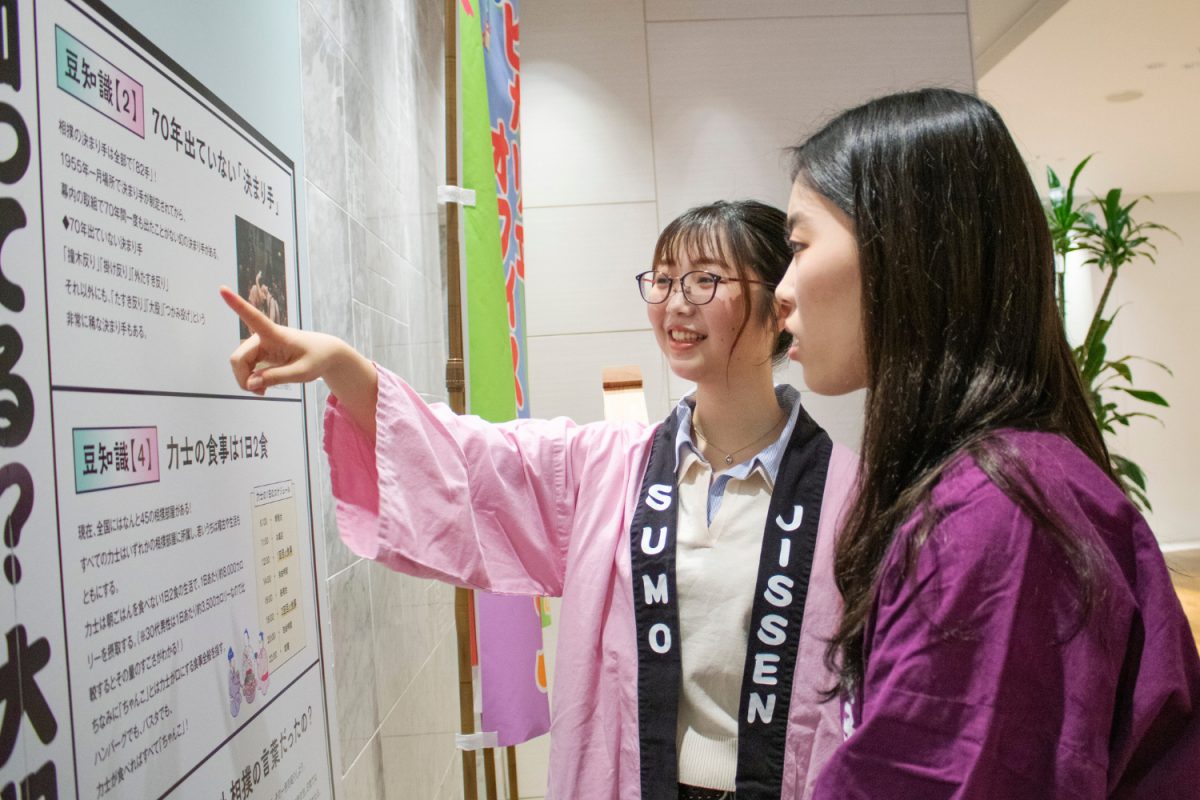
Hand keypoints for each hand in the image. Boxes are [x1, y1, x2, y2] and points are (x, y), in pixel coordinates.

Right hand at [220, 285, 347, 393]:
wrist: (325, 353)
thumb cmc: (317, 358)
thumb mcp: (302, 372)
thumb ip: (276, 378)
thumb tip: (251, 383)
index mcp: (276, 334)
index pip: (254, 317)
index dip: (237, 304)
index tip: (223, 289)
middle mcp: (263, 336)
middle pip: (238, 358)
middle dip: (243, 378)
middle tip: (260, 393)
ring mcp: (259, 344)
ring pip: (239, 364)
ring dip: (247, 380)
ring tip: (263, 390)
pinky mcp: (259, 352)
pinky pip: (245, 367)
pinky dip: (250, 379)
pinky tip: (261, 386)